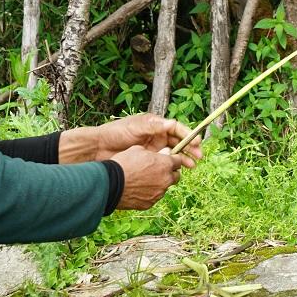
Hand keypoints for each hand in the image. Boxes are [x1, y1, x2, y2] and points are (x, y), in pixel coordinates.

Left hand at [63, 114, 203, 162]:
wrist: (98, 148)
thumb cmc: (116, 133)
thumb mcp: (136, 127)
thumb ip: (155, 127)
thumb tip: (173, 124)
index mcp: (155, 125)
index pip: (177, 129)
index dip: (188, 136)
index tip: (197, 143)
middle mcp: (157, 136)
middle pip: (178, 142)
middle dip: (189, 149)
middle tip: (198, 158)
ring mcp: (152, 149)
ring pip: (173, 154)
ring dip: (183, 159)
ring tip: (191, 167)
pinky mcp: (148, 160)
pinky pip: (163, 163)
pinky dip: (171, 167)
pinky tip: (177, 171)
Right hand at [112, 145, 193, 209]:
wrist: (110, 184)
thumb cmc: (123, 164)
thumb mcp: (138, 150)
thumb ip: (154, 152)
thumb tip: (162, 153)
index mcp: (165, 164)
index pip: (178, 161)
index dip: (172, 159)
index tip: (166, 159)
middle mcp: (166, 180)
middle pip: (175, 176)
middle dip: (169, 172)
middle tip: (158, 170)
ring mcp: (159, 193)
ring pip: (164, 187)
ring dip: (159, 183)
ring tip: (143, 180)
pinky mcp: (150, 203)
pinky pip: (153, 197)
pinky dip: (149, 193)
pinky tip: (138, 189)